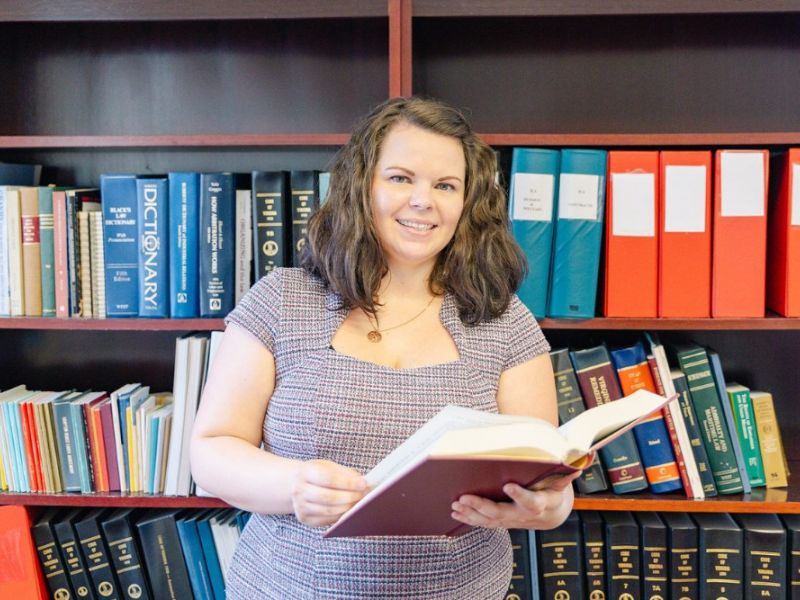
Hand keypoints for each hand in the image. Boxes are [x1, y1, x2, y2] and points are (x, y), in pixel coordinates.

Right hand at [290, 459, 367, 526]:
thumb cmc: (318, 473)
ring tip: (359, 503)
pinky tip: (349, 510)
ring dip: (346, 508)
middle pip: (327, 497)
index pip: (329, 478)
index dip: (348, 483)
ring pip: (327, 510)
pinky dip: (340, 516)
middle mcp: (298, 489)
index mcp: (305, 472)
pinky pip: (326, 520)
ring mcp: (299, 506)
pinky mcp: (304, 518)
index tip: (363, 484)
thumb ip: (345, 474)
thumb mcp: (329, 467)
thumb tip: (363, 485)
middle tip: (363, 496)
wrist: (297, 483)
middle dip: (349, 497)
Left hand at [450, 470, 580, 529]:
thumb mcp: (562, 480)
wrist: (551, 514)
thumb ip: (568, 471)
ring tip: (456, 504)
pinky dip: (469, 519)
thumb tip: (583, 458)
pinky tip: (456, 513)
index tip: (508, 485)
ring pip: (490, 521)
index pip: (532, 502)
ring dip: (471, 513)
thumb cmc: (554, 490)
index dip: (521, 495)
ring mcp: (512, 521)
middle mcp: (524, 515)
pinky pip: (484, 523)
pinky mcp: (502, 522)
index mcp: (541, 503)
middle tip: (465, 497)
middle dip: (483, 506)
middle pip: (504, 514)